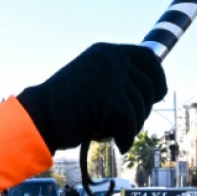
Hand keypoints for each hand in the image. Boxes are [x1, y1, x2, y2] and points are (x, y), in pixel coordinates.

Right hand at [17, 43, 166, 152]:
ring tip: (114, 132)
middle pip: (148, 86)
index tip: (157, 95)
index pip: (148, 58)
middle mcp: (110, 58)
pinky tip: (119, 144)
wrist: (38, 118)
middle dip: (143, 110)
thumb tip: (155, 90)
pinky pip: (130, 122)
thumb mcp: (93, 82)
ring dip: (132, 126)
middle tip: (128, 124)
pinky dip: (127, 137)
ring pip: (140, 107)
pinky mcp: (107, 97)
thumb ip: (117, 79)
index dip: (158, 78)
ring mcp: (109, 75)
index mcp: (106, 52)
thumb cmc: (65, 108)